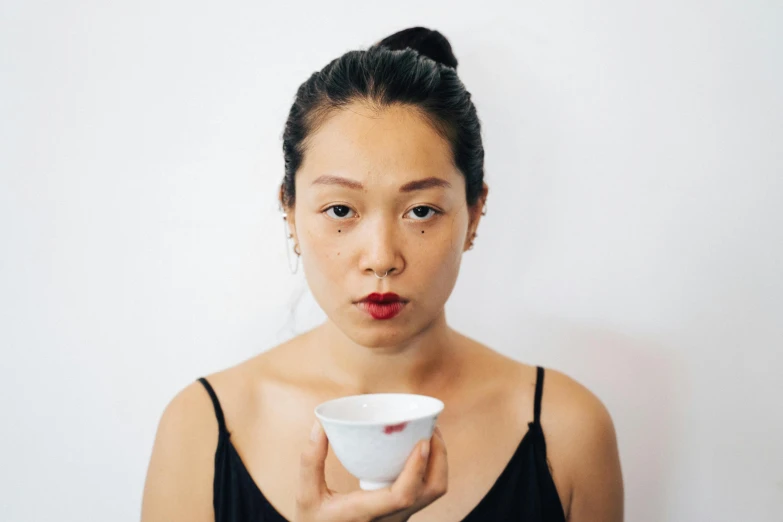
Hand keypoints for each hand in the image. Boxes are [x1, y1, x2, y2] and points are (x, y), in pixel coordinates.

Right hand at [295, 423, 447, 521]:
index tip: (422, 441)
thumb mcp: (305, 495)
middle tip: (431, 427)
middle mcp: (390, 518)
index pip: (402, 496)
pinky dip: (431, 468)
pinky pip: (427, 490)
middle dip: (439, 457)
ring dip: (439, 462)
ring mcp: (399, 517)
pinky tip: (420, 449)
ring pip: (435, 492)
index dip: (417, 468)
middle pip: (432, 491)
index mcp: (366, 513)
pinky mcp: (401, 512)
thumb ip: (311, 461)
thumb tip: (319, 425)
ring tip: (430, 434)